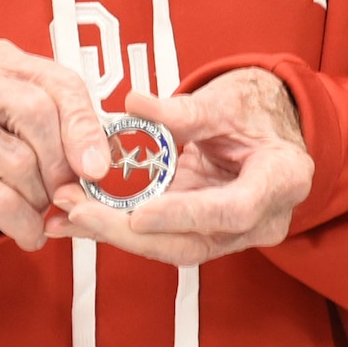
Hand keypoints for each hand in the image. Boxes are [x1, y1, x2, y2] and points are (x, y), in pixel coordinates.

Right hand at [0, 39, 108, 250]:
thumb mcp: (30, 114)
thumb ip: (67, 124)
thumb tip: (96, 162)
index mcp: (2, 59)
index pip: (58, 82)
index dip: (84, 126)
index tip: (97, 166)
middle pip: (36, 114)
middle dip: (61, 163)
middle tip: (69, 191)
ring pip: (18, 161)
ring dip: (40, 196)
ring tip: (42, 205)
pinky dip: (20, 221)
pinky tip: (28, 228)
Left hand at [48, 68, 313, 265]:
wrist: (272, 124)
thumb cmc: (259, 110)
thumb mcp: (226, 101)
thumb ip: (183, 110)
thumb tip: (135, 105)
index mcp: (280, 180)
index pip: (231, 211)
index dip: (182, 215)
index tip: (137, 214)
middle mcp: (261, 219)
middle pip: (191, 242)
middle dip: (128, 231)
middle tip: (78, 209)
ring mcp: (231, 232)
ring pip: (170, 245)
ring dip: (115, 231)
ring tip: (66, 210)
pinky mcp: (203, 231)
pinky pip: (161, 235)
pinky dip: (121, 225)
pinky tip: (81, 214)